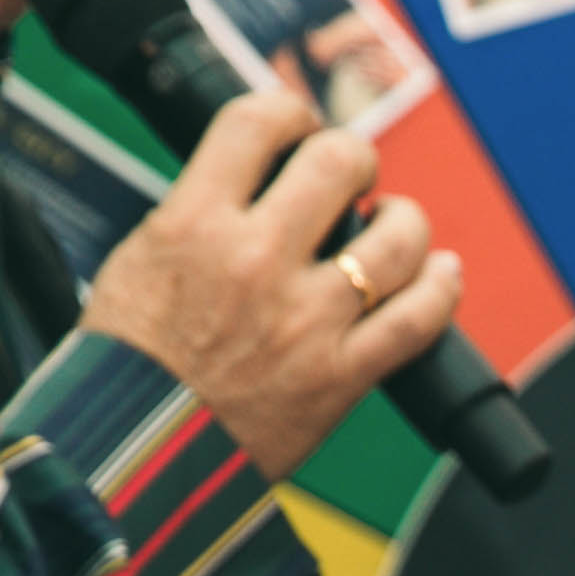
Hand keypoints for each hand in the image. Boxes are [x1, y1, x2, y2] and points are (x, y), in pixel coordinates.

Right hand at [72, 90, 461, 481]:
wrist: (136, 463)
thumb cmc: (131, 367)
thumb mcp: (140, 260)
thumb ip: (200, 214)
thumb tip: (254, 185)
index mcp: (194, 223)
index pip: (257, 123)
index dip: (289, 112)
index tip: (297, 126)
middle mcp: (256, 261)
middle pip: (338, 162)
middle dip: (354, 158)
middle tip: (352, 175)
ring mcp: (306, 321)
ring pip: (396, 239)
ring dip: (408, 220)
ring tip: (396, 224)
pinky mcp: (340, 378)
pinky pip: (419, 321)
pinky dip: (442, 289)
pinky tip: (443, 274)